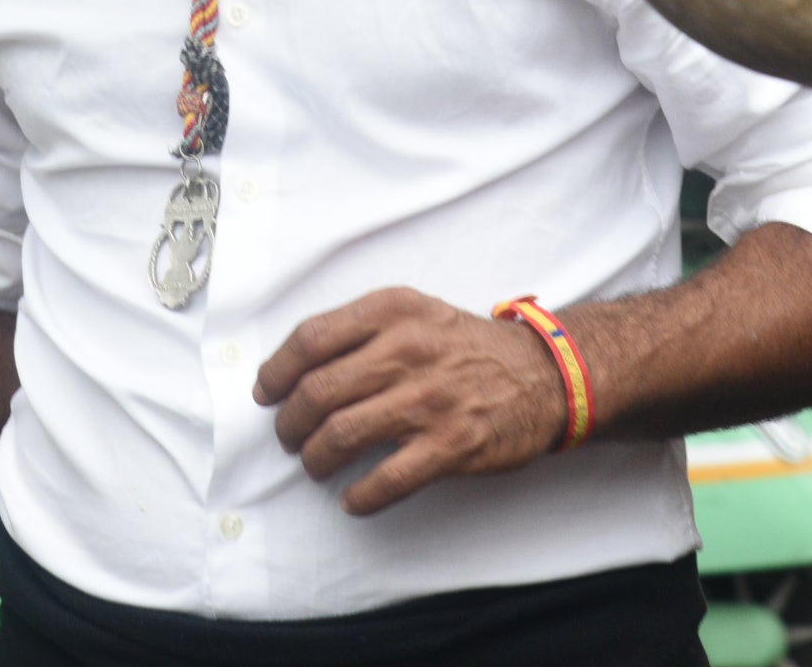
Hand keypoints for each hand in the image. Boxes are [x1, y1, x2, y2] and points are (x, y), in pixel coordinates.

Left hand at [253, 289, 569, 515]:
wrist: (544, 373)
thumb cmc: (467, 345)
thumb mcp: (417, 312)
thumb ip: (363, 330)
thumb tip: (298, 367)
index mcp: (394, 311)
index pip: (311, 339)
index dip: (277, 371)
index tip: (267, 392)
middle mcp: (408, 350)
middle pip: (318, 392)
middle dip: (290, 423)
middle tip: (288, 436)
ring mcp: (429, 399)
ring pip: (341, 435)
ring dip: (315, 458)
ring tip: (315, 464)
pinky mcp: (451, 445)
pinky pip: (386, 479)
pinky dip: (359, 496)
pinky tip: (353, 499)